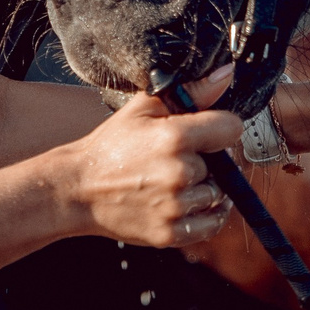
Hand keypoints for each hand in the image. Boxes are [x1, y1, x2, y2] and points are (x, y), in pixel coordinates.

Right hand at [49, 93, 242, 247]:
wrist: (78, 189)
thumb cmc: (110, 146)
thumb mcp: (143, 107)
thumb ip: (191, 92)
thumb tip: (225, 75)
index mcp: (175, 137)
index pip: (231, 129)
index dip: (221, 128)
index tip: (207, 134)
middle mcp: (179, 172)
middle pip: (224, 164)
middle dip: (207, 160)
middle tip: (177, 159)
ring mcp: (175, 207)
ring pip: (217, 195)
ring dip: (204, 189)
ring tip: (175, 182)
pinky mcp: (170, 233)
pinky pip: (211, 225)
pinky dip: (207, 216)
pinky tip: (188, 203)